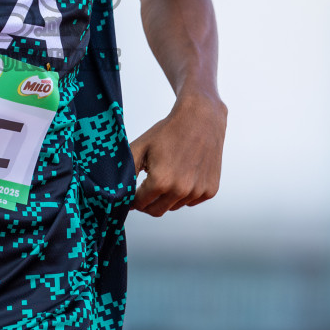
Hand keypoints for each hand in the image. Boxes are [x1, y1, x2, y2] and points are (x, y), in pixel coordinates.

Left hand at [130, 93, 227, 216]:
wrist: (201, 118)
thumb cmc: (169, 131)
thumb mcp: (141, 146)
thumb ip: (126, 171)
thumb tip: (119, 194)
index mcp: (161, 181)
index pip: (139, 204)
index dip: (133, 199)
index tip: (133, 191)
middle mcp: (181, 190)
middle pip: (156, 211)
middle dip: (147, 202)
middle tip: (147, 187)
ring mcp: (198, 192)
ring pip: (173, 206)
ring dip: (167, 196)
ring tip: (168, 172)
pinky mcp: (210, 190)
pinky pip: (190, 202)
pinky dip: (184, 193)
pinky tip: (184, 173)